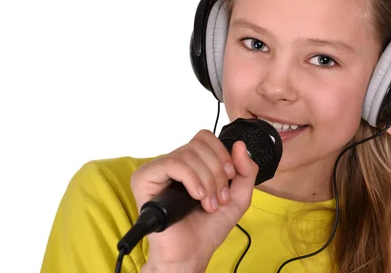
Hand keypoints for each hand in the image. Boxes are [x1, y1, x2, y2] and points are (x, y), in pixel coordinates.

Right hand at [131, 130, 258, 270]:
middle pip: (199, 145)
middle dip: (217, 172)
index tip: (230, 177)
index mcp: (191, 164)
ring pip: (188, 154)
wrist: (191, 253)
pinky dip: (191, 178)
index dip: (221, 154)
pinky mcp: (144, 179)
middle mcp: (173, 164)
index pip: (205, 138)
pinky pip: (171, 164)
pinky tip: (196, 196)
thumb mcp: (238, 197)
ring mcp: (157, 170)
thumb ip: (246, 171)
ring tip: (208, 203)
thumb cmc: (208, 227)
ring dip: (206, 181)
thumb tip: (240, 145)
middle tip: (218, 197)